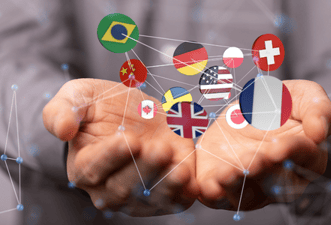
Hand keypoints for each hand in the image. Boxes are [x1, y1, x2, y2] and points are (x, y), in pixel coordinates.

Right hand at [43, 78, 198, 215]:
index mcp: (84, 166)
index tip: (127, 139)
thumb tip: (61, 130)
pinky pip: (174, 199)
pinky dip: (183, 193)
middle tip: (158, 149)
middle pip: (124, 187)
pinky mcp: (164, 192)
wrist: (137, 113)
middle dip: (143, 169)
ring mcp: (138, 194)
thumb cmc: (104, 105)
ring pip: (151, 199)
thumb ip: (63, 110)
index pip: (93, 168)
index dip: (111, 156)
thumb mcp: (80, 96)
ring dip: (166, 186)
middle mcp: (109, 188)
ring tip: (179, 170)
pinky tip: (192, 181)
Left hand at [195, 80, 330, 210]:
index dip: (291, 152)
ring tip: (226, 175)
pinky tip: (207, 182)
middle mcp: (276, 178)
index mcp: (302, 157)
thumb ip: (319, 110)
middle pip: (271, 183)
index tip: (279, 145)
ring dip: (234, 187)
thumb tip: (320, 132)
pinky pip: (216, 194)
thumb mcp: (303, 96)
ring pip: (243, 195)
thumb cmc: (281, 104)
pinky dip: (211, 190)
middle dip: (261, 172)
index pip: (301, 158)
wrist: (248, 108)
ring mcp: (247, 182)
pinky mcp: (220, 180)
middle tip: (253, 161)